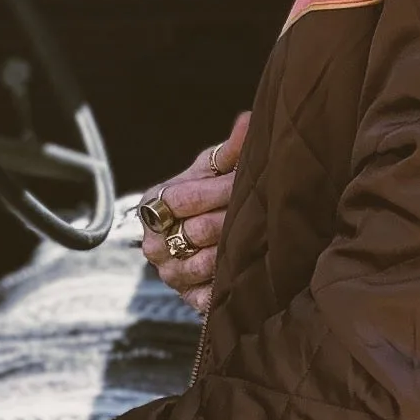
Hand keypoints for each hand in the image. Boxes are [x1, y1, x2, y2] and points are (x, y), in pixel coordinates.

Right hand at [136, 110, 248, 314]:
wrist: (203, 238)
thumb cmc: (209, 194)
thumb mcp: (214, 170)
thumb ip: (230, 150)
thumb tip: (249, 120)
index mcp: (153, 205)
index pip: (182, 199)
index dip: (217, 191)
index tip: (245, 183)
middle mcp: (153, 244)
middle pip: (197, 230)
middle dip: (233, 218)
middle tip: (265, 209)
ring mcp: (169, 274)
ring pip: (204, 263)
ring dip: (236, 250)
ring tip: (262, 237)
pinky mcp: (188, 298)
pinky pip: (208, 295)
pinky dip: (230, 284)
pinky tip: (250, 271)